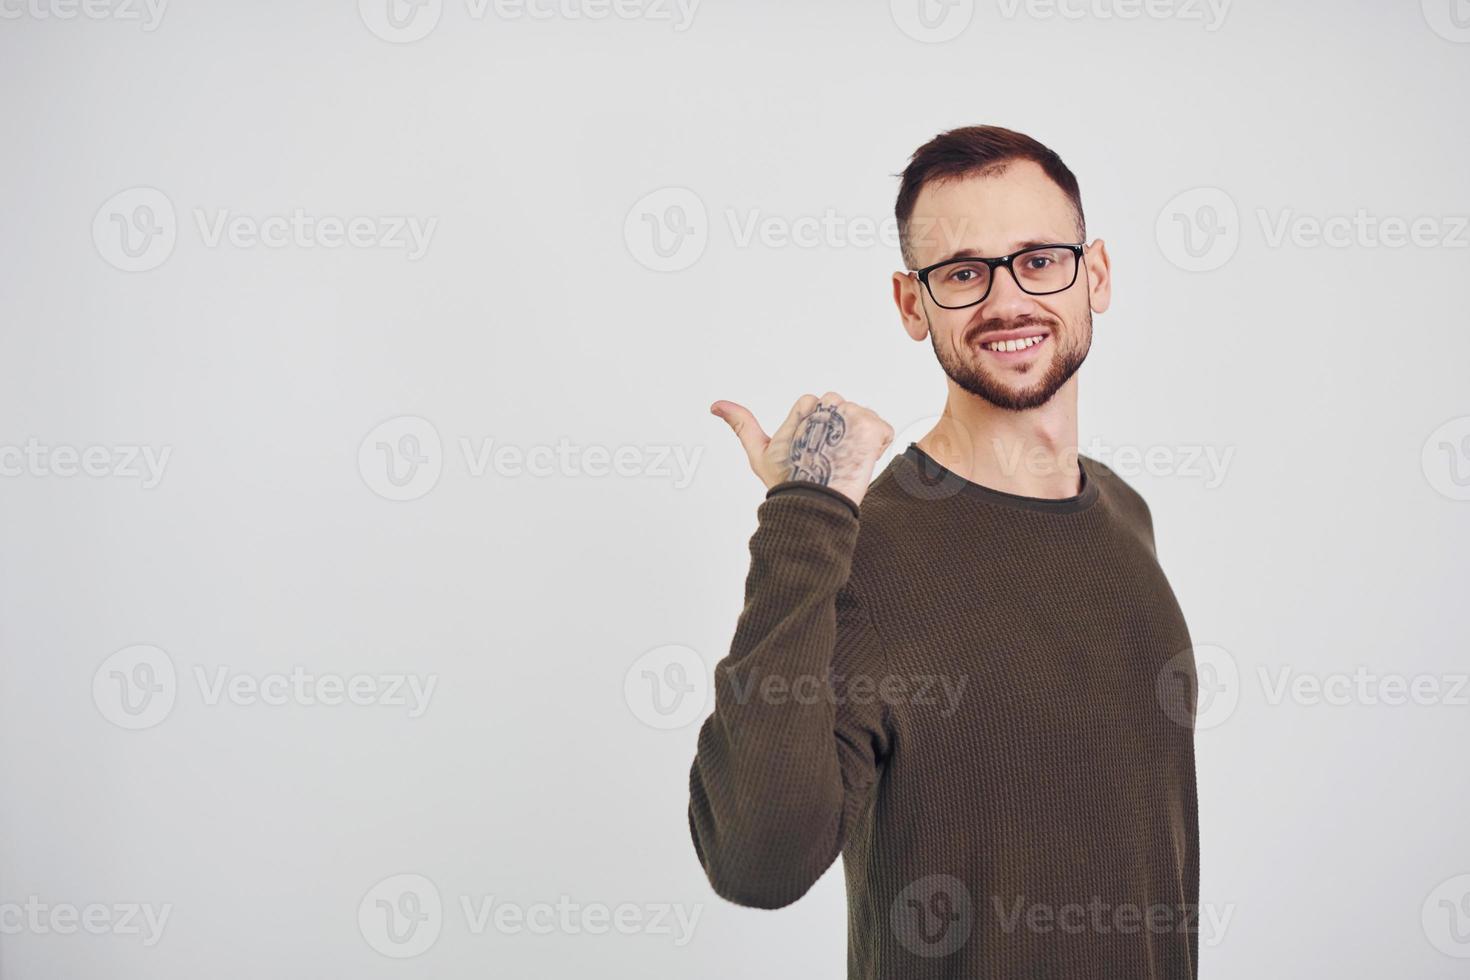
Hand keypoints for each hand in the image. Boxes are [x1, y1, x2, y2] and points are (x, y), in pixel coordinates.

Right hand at [711, 392, 893, 507]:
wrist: (816, 505)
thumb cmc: (788, 482)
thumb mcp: (760, 453)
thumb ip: (742, 425)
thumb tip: (716, 405)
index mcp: (804, 408)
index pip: (814, 401)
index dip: (811, 426)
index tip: (808, 449)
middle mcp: (829, 408)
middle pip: (839, 407)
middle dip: (836, 430)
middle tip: (826, 457)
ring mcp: (853, 417)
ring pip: (860, 417)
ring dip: (856, 437)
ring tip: (843, 460)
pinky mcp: (874, 429)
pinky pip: (882, 429)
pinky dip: (877, 445)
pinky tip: (861, 460)